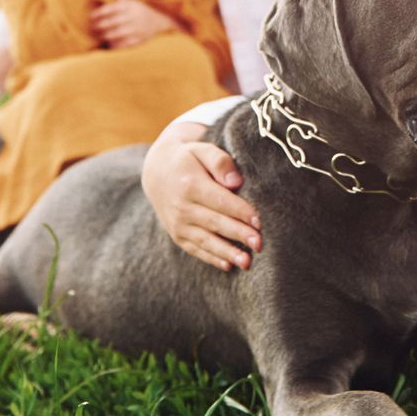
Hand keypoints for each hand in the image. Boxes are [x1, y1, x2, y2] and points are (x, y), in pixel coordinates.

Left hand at [91, 0, 178, 48]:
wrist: (159, 22)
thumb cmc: (141, 11)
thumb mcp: (133, 2)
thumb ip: (120, 0)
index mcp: (130, 7)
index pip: (112, 9)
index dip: (100, 13)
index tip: (91, 16)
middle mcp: (133, 17)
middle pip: (112, 22)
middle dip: (100, 25)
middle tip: (92, 27)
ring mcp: (136, 29)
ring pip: (117, 34)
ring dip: (106, 36)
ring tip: (99, 36)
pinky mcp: (139, 39)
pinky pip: (124, 44)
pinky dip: (115, 45)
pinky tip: (109, 44)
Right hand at [142, 121, 261, 270]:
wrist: (157, 172)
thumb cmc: (188, 159)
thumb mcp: (202, 150)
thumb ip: (220, 162)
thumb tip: (236, 182)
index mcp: (190, 185)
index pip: (220, 201)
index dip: (240, 211)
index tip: (259, 221)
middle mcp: (181, 207)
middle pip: (215, 223)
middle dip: (239, 234)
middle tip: (259, 244)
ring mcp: (177, 224)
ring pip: (206, 241)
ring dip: (227, 253)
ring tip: (247, 262)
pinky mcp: (177, 235)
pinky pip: (196, 249)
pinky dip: (212, 258)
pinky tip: (228, 265)